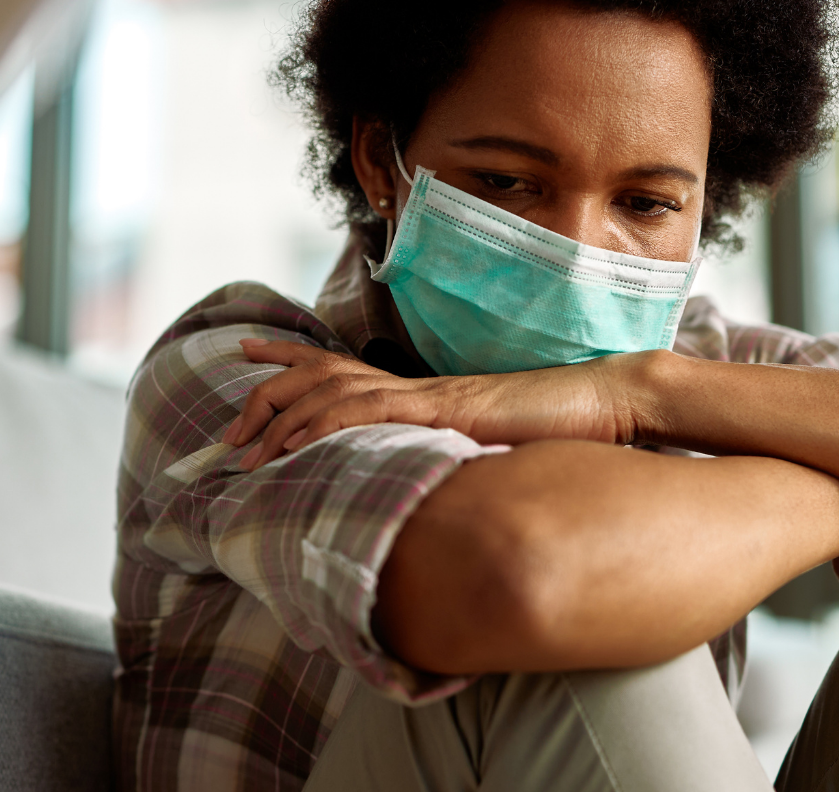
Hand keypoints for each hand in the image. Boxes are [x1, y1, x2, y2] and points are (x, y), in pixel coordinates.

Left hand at [223, 339, 635, 469]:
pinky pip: (375, 411)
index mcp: (425, 394)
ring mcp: (430, 395)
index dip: (292, 357)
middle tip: (229, 431)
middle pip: (324, 375)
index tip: (249, 351)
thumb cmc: (564, 431)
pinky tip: (297, 443)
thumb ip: (459, 462)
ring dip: (285, 419)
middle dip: (268, 395)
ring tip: (248, 449)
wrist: (609, 402)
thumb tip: (433, 487)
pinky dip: (328, 424)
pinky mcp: (447, 409)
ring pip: (336, 392)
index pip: (344, 367)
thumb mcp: (496, 452)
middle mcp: (418, 386)